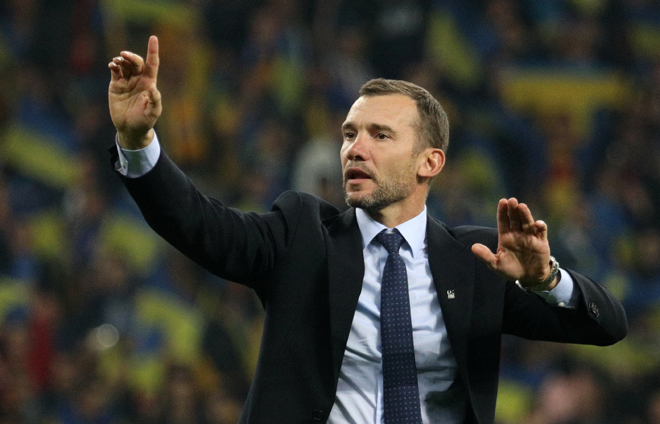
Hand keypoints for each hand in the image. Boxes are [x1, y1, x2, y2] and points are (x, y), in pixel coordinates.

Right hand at [108, 35, 161, 149]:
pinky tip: (112, 65)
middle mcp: (139, 80)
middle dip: (131, 56)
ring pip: (125, 65)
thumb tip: (153, 88)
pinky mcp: (116, 85)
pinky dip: (113, 66)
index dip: (153, 51)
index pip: (152, 64)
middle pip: (136, 62)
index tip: (153, 38)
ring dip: (121, 60)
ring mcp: (127, 82)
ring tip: (117, 61)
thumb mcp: (153, 113)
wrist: (130, 129)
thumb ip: (155, 101)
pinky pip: (115, 72)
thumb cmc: (145, 121)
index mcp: (149, 83)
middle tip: (124, 55)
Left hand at [471, 198, 556, 289]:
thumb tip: (473, 247)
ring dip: (525, 214)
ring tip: (521, 206)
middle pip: (515, 219)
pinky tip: (537, 224)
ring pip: (527, 222)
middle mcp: (517, 234)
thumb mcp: (496, 264)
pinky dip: (540, 227)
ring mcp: (529, 237)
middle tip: (512, 200)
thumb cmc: (511, 269)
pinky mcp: (541, 242)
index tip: (502, 201)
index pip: (503, 221)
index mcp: (506, 236)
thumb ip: (486, 255)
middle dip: (513, 209)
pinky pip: (541, 232)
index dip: (503, 211)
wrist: (529, 278)